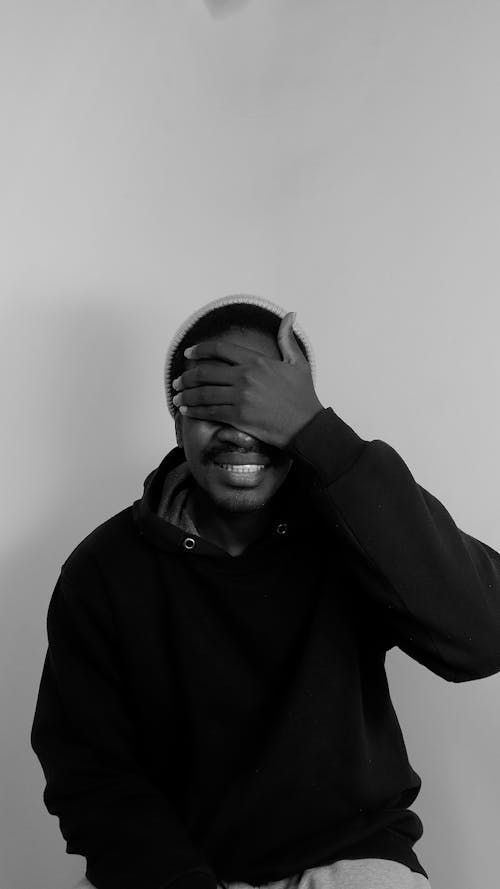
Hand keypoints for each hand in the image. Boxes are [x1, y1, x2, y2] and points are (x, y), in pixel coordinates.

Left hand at [172, 312, 323, 448]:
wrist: (307, 426)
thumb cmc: (303, 395)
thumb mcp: (298, 362)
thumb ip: (287, 339)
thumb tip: (290, 315)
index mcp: (256, 361)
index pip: (220, 349)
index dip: (200, 350)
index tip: (189, 353)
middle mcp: (245, 377)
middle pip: (206, 372)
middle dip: (187, 377)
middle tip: (177, 382)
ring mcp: (240, 397)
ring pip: (204, 393)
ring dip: (187, 395)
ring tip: (178, 398)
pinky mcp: (238, 417)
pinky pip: (210, 412)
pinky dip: (195, 411)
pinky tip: (187, 411)